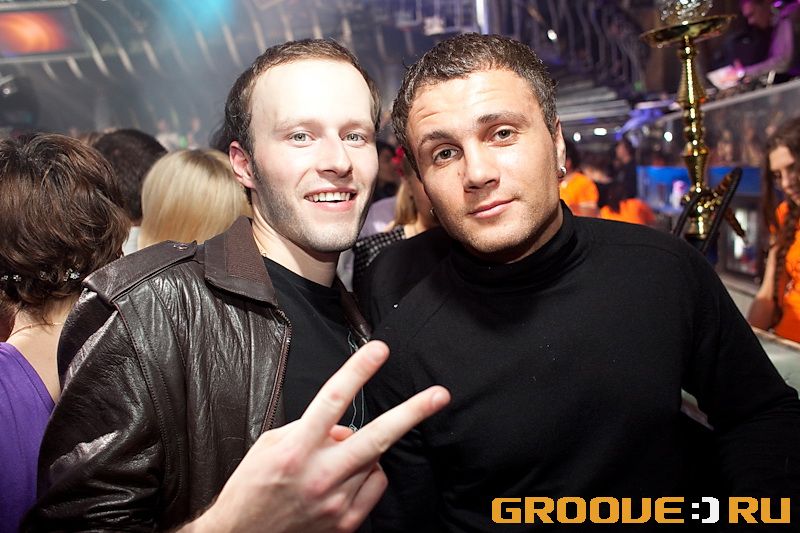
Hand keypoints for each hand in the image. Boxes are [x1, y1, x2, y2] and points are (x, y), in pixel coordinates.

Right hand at [182, 340, 449, 532]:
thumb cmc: (251, 490)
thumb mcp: (269, 446)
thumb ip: (308, 429)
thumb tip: (343, 426)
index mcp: (296, 449)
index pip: (333, 399)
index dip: (358, 371)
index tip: (379, 350)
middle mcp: (319, 475)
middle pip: (376, 437)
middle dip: (412, 413)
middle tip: (439, 396)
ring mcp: (336, 502)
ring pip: (375, 460)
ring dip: (364, 452)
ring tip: (335, 462)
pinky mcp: (345, 522)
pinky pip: (375, 485)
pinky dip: (368, 474)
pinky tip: (345, 478)